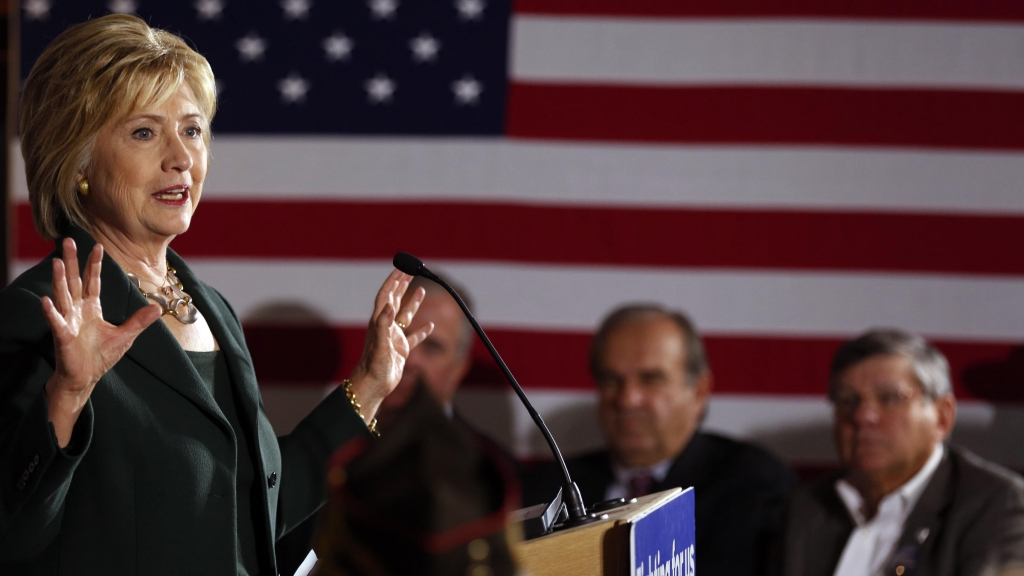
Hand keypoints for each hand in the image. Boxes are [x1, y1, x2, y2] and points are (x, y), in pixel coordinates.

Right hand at [42, 238, 161, 446]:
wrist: (85, 378)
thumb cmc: (101, 356)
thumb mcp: (126, 336)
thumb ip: (139, 321)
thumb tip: (158, 307)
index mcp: (91, 309)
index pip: (92, 281)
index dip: (94, 264)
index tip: (98, 246)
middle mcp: (77, 311)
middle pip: (74, 281)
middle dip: (72, 261)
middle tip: (68, 240)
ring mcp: (68, 322)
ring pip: (63, 296)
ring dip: (59, 280)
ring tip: (57, 262)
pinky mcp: (63, 337)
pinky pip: (56, 322)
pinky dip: (51, 312)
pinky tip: (46, 300)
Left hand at [349, 269, 433, 422]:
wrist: (373, 386)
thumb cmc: (374, 367)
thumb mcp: (380, 345)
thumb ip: (384, 325)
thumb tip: (390, 305)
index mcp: (379, 322)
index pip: (386, 296)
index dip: (393, 281)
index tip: (401, 268)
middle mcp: (386, 327)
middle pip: (395, 300)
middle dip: (402, 285)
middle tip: (411, 271)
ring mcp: (394, 338)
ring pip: (405, 316)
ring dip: (412, 302)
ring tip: (420, 290)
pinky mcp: (401, 351)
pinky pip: (413, 337)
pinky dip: (422, 330)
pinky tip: (430, 325)